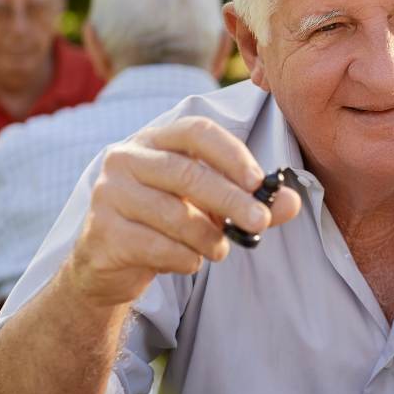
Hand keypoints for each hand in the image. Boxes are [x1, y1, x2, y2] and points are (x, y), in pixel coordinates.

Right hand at [64, 116, 301, 308]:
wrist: (107, 263)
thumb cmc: (165, 224)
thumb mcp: (210, 208)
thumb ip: (251, 202)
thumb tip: (291, 202)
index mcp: (154, 141)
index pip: (196, 130)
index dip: (230, 152)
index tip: (258, 180)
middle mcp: (125, 158)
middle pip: (186, 173)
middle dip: (230, 200)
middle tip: (260, 221)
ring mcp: (109, 194)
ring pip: (173, 214)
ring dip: (208, 237)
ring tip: (221, 250)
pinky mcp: (102, 232)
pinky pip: (155, 246)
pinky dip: (183, 258)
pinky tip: (190, 261)